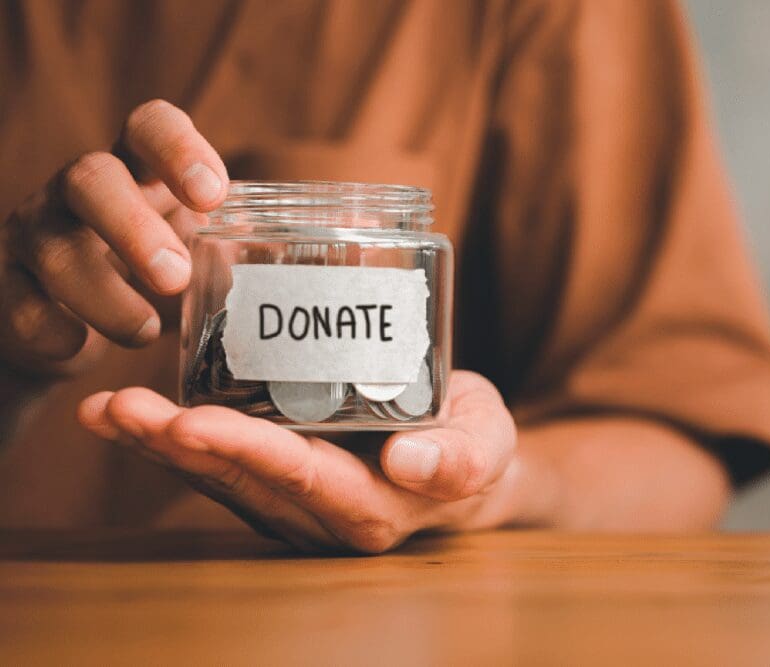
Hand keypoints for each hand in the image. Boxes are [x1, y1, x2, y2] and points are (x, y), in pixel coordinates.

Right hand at [0, 99, 227, 374]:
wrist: (67, 322)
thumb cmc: (148, 272)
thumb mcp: (189, 244)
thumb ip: (230, 239)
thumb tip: (298, 251)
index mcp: (134, 171)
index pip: (147, 127)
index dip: (177, 149)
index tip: (213, 195)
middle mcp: (77, 192)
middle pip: (89, 178)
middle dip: (134, 228)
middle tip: (175, 277)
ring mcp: (34, 234)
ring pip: (53, 247)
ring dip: (106, 295)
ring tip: (147, 333)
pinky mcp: (6, 286)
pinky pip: (17, 302)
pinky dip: (52, 328)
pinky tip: (82, 347)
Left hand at [77, 371, 520, 552]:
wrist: (459, 453)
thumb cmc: (475, 442)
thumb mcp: (488, 443)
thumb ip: (462, 458)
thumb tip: (410, 461)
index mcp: (373, 508)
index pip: (304, 478)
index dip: (249, 452)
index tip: (196, 423)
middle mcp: (320, 515)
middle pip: (243, 482)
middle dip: (180, 447)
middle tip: (125, 410)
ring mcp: (291, 500)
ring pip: (218, 477)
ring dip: (158, 445)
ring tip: (106, 411)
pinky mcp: (274, 479)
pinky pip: (217, 463)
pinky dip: (169, 440)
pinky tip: (126, 415)